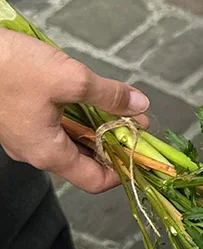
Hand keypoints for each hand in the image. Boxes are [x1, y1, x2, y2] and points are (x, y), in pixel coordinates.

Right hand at [0, 30, 149, 192]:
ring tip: (118, 106)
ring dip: (96, 125)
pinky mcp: (17, 117)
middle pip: (85, 159)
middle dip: (114, 142)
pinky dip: (76, 114)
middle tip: (137, 123)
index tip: (144, 152)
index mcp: (48, 153)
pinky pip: (54, 124)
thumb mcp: (70, 79)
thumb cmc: (11, 67)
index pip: (95, 181)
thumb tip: (140, 106)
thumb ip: (108, 95)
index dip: (124, 170)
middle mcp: (35, 151)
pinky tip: (87, 95)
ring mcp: (24, 135)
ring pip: (70, 139)